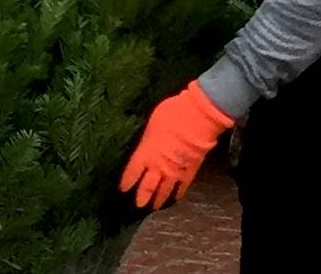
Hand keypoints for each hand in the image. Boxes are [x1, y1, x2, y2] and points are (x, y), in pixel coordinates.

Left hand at [118, 81, 233, 208]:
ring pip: (165, 189)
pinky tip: (175, 199)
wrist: (198, 117)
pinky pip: (183, 186)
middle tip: (139, 205)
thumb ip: (148, 139)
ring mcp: (175, 170)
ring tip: (155, 206)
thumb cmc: (172, 114)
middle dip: (142, 196)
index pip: (133, 172)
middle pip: (148, 186)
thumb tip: (146, 143)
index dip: (128, 182)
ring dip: (159, 198)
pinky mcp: (190, 170)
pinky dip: (178, 193)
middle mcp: (158, 166)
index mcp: (146, 152)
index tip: (123, 189)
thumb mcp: (151, 124)